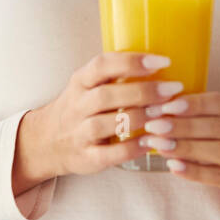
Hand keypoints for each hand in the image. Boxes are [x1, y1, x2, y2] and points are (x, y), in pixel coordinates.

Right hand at [30, 52, 189, 177]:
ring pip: (106, 124)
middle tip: (173, 89)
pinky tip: (152, 142)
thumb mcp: (88, 84)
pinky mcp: (85, 158)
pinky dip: (132, 148)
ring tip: (165, 113)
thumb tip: (162, 62)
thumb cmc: (79, 108)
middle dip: (143, 91)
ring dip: (138, 118)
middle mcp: (76, 105)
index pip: (102, 65)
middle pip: (106, 95)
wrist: (46, 141)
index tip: (162, 61)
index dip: (132, 62)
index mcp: (80, 81)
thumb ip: (115, 74)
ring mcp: (78, 133)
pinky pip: (109, 154)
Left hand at [139, 91, 219, 219]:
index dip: (191, 104)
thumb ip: (205, 117)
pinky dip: (195, 171)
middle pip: (216, 126)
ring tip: (157, 146)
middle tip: (153, 125)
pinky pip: (219, 176)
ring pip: (218, 151)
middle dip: (181, 125)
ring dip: (185, 147)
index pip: (219, 102)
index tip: (164, 106)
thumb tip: (162, 109)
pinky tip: (174, 166)